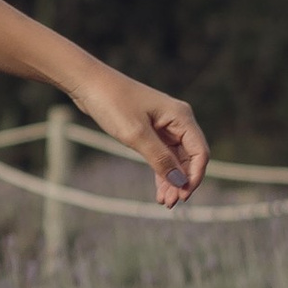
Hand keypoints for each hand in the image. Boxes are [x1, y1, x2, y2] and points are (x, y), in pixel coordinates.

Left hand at [74, 68, 208, 207]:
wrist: (87, 83)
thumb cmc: (112, 103)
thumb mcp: (136, 135)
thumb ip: (160, 159)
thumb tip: (181, 182)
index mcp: (181, 116)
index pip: (200, 152)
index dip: (195, 176)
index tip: (184, 196)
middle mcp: (177, 120)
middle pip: (189, 157)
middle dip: (182, 181)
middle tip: (170, 203)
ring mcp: (164, 125)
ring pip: (176, 159)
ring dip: (172, 180)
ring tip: (164, 202)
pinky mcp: (150, 130)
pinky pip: (163, 155)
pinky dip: (161, 172)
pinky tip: (159, 189)